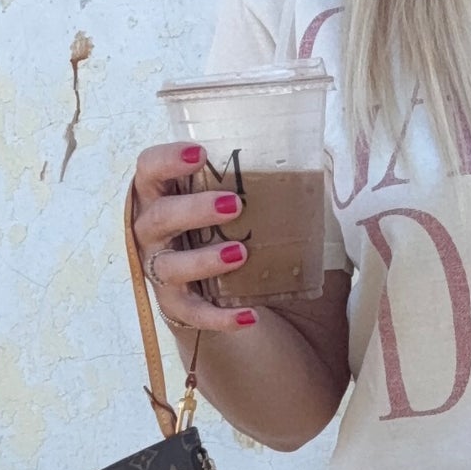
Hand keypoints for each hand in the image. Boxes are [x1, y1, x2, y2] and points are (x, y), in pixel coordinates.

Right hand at [131, 142, 269, 338]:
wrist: (241, 295)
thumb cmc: (239, 233)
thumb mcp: (255, 204)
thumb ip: (273, 184)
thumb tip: (321, 163)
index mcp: (166, 196)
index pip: (149, 170)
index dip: (166, 159)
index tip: (200, 153)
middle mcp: (154, 233)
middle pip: (158, 217)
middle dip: (192, 209)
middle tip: (234, 205)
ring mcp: (162, 271)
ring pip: (168, 266)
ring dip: (202, 260)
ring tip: (240, 254)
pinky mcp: (177, 307)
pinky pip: (192, 314)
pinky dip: (218, 317)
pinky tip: (249, 316)